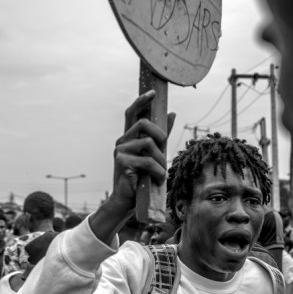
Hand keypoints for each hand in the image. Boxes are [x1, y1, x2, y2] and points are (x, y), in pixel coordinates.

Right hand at [108, 91, 174, 213]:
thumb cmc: (142, 178)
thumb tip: (172, 113)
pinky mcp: (122, 162)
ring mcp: (120, 151)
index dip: (141, 101)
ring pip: (148, 143)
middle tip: (164, 151)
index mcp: (129, 137)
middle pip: (143, 123)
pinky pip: (147, 160)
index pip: (132, 113)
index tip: (152, 92)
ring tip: (161, 173)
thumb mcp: (154, 155)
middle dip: (160, 135)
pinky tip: (157, 180)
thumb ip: (161, 135)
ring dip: (160, 159)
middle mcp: (122, 141)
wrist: (128, 201)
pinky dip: (158, 171)